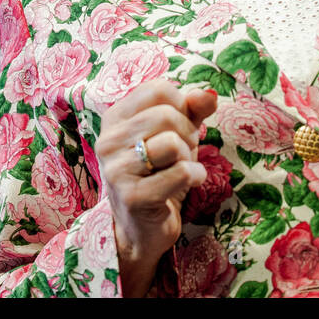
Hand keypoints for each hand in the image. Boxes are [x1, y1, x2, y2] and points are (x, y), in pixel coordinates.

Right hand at [97, 79, 219, 296]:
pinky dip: (195, 177)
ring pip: (172, 143)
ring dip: (189, 156)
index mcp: (115, 118)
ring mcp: (117, 170)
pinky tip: (187, 184)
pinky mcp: (132, 197)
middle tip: (182, 152)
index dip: (181, 105)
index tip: (179, 126)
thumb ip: (191, 111)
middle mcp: (108, 140)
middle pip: (167, 115)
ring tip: (181, 167)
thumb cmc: (158, 174)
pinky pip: (180, 173)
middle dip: (188, 133)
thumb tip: (209, 94)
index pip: (158, 90)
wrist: (142, 228)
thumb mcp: (175, 135)